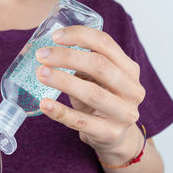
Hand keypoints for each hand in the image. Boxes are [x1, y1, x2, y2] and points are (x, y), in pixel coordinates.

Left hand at [35, 26, 145, 164]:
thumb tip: (49, 49)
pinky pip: (80, 121)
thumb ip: (84, 63)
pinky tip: (44, 104)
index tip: (55, 36)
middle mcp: (132, 90)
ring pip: (92, 93)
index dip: (80, 36)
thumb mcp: (99, 79)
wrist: (116, 137)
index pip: (106, 44)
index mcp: (129, 69)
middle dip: (67, 57)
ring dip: (62, 81)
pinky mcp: (109, 133)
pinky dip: (60, 112)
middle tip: (41, 56)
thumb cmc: (102, 100)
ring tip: (40, 73)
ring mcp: (123, 113)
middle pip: (99, 65)